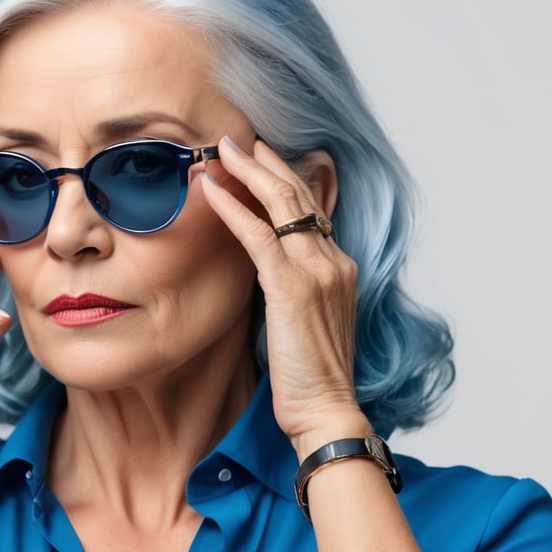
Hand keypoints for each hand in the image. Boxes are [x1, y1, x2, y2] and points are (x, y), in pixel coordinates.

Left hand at [199, 137, 370, 457]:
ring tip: (221, 150)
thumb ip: (293, 287)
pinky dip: (233, 208)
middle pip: (299, 196)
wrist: (327, 410)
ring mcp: (317, 271)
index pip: (312, 210)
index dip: (285, 180)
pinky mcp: (292, 287)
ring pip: (281, 205)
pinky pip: (258, 235)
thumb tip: (266, 270)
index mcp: (339, 268)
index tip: (262, 159)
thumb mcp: (308, 321)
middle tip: (239, 140)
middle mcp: (333, 261)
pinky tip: (212, 189)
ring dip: (248, 172)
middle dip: (266, 163)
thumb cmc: (312, 375)